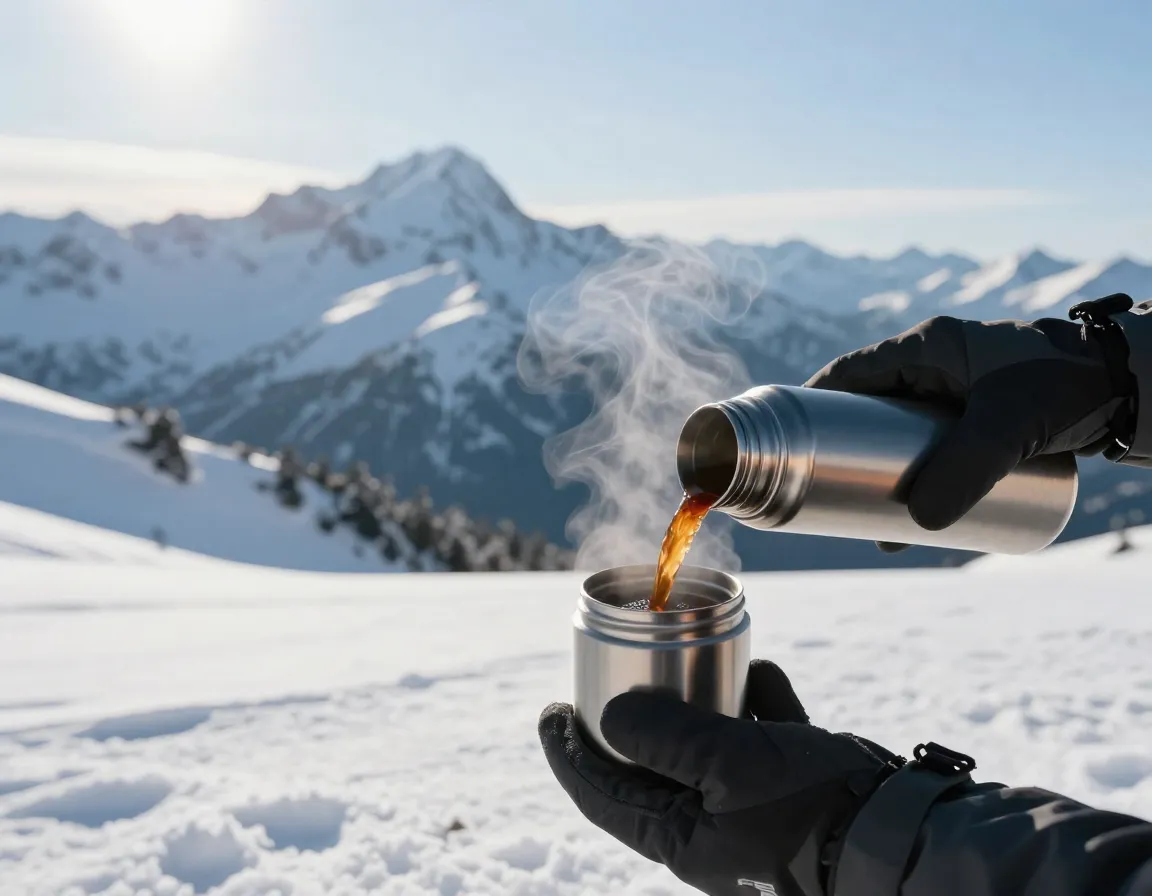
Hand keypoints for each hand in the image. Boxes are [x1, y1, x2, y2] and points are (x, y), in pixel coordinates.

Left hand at [538, 661, 894, 895]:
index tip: (549, 711)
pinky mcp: (794, 787)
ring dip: (701, 705)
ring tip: (689, 663)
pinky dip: (758, 704)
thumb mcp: (728, 767)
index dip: (569, 752)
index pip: (604, 794)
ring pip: (707, 749)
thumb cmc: (811, 810)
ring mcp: (753, 808)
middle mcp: (711, 826)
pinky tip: (761, 669)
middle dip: (634, 719)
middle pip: (651, 767)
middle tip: (614, 674)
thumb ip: (665, 738)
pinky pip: (761, 739)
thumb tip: (610, 715)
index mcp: (682, 838)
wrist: (902, 833)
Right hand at [805, 314, 1122, 547]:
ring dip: (881, 476)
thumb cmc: (1064, 385)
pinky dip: (917, 481)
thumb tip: (917, 529)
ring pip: (898, 438)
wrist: (1130, 383)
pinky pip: (930, 450)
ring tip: (870, 525)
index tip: (789, 446)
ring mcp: (955, 394)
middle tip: (828, 499)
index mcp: (925, 349)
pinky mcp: (978, 419)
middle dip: (844, 456)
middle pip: (868, 412)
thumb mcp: (1010, 427)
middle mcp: (933, 368)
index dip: (813, 408)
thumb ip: (967, 471)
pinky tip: (915, 521)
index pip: (848, 375)